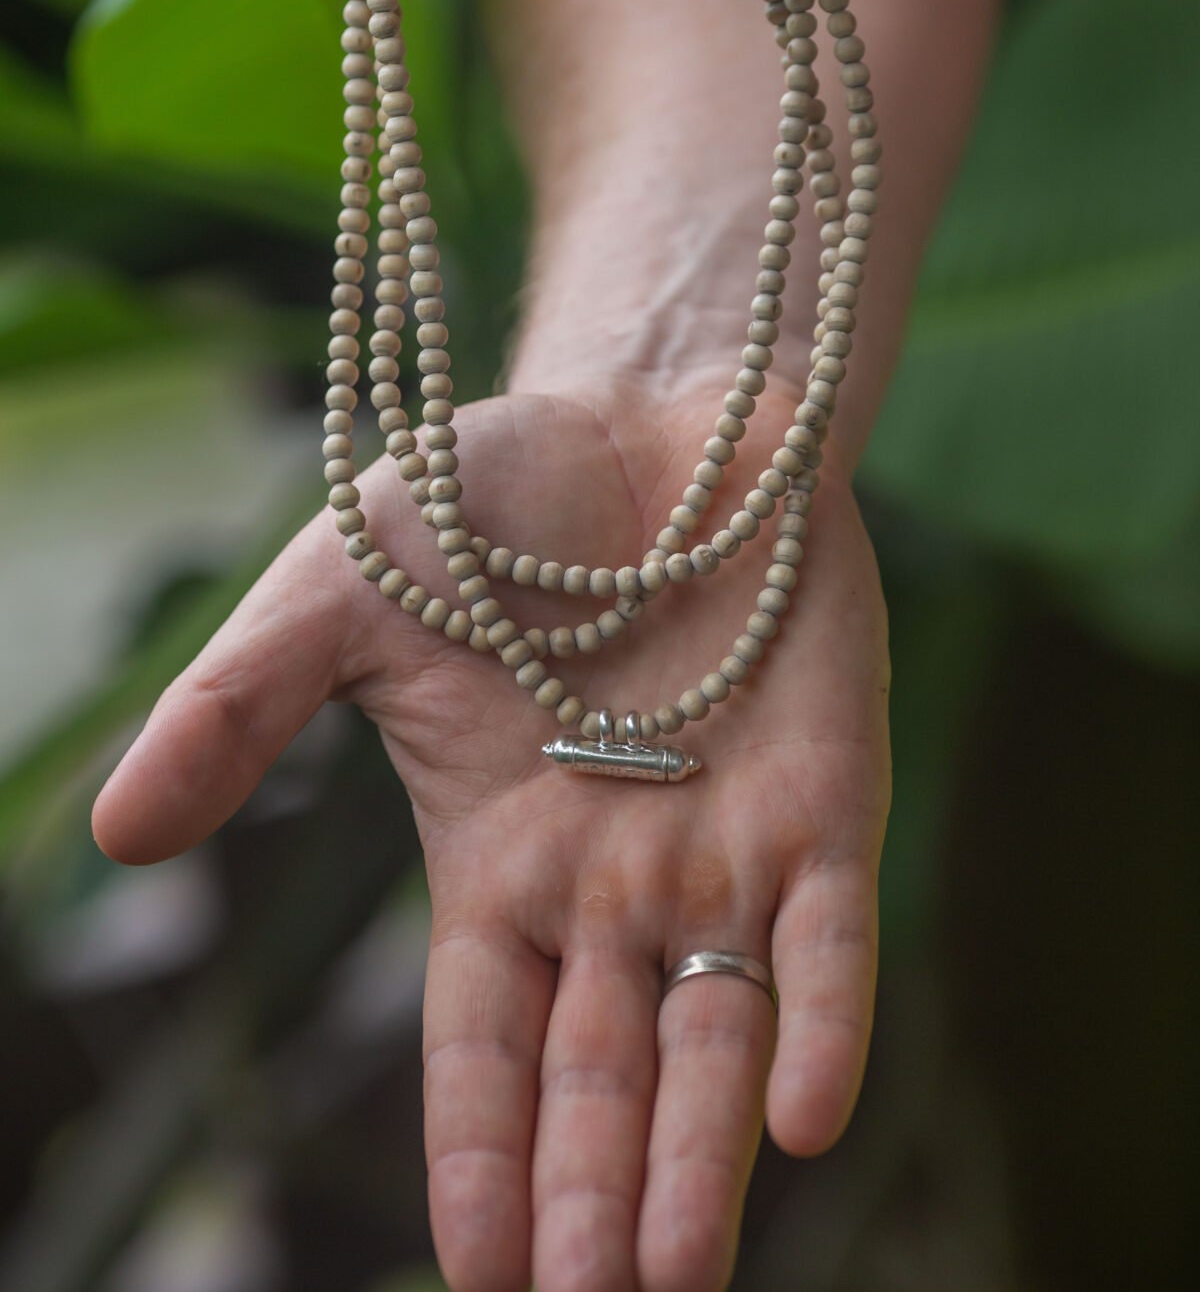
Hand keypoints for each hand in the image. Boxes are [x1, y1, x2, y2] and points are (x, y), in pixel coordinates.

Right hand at [94, 374, 889, 1291]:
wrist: (643, 414)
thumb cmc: (487, 504)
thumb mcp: (338, 597)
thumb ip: (239, 708)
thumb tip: (116, 834)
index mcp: (500, 865)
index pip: (485, 1047)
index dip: (480, 1156)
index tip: (481, 1274)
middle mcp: (615, 889)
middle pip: (599, 1075)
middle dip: (591, 1195)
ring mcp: (726, 850)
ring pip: (714, 1038)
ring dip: (702, 1157)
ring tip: (675, 1276)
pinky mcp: (827, 793)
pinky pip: (831, 932)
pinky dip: (826, 1019)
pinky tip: (811, 1115)